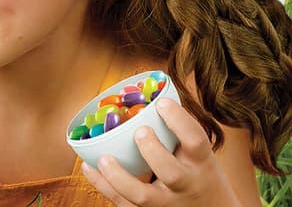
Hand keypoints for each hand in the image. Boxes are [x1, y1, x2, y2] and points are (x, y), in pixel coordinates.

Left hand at [81, 98, 240, 206]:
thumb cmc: (201, 174)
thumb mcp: (201, 154)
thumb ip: (180, 133)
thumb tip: (151, 96)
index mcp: (201, 162)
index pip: (195, 140)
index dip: (179, 120)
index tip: (162, 103)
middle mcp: (186, 184)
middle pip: (170, 172)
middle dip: (153, 151)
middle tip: (139, 132)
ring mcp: (166, 203)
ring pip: (141, 195)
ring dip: (119, 177)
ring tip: (104, 158)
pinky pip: (121, 202)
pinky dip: (102, 185)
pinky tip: (89, 167)